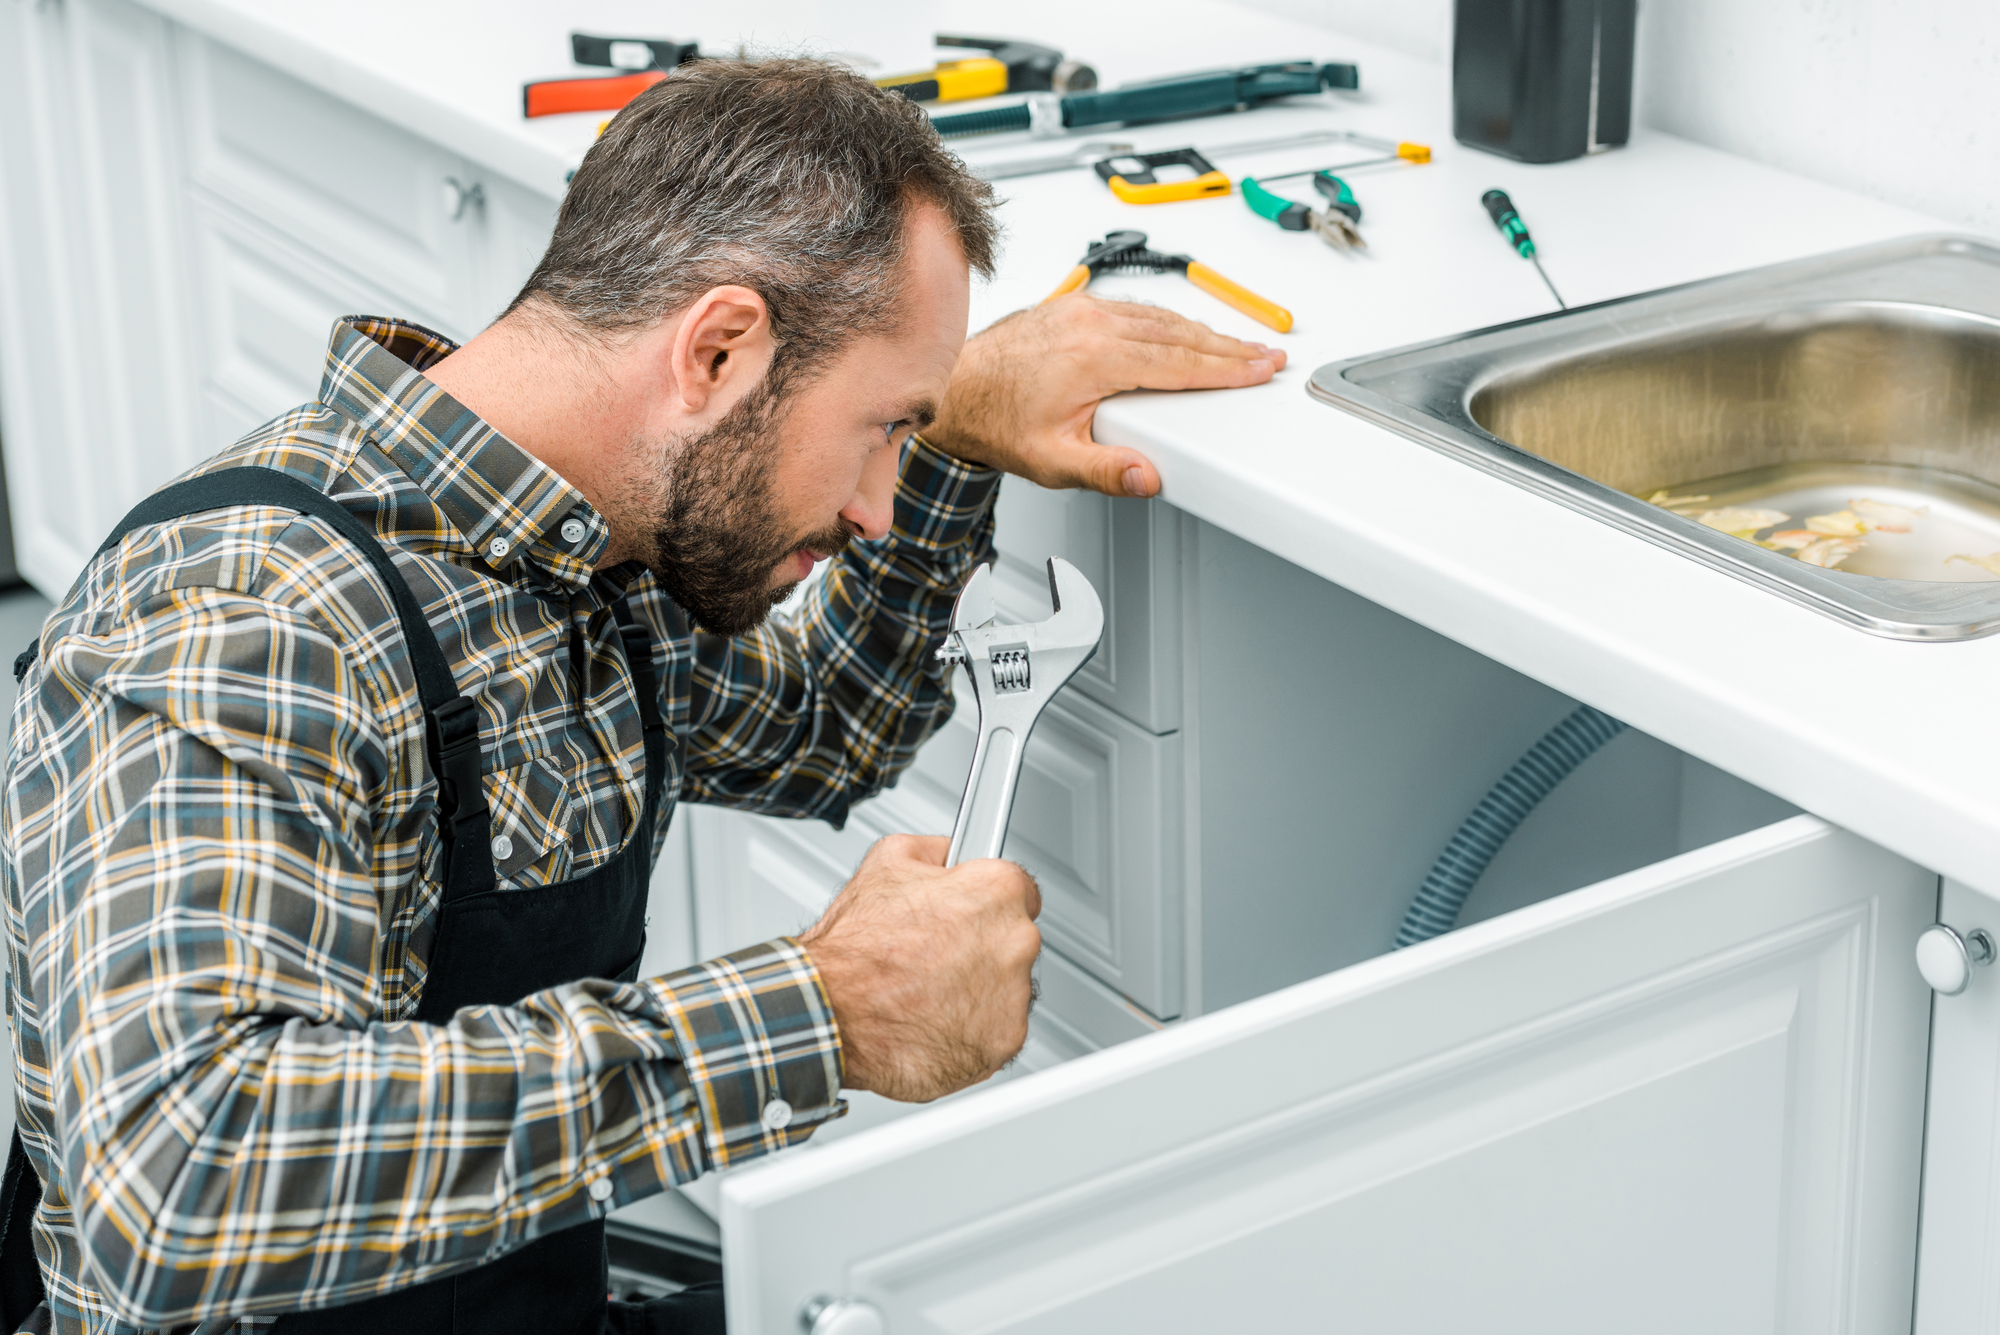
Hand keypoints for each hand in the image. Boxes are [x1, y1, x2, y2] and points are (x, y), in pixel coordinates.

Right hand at [798, 834, 1041, 1101]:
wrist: (830, 1014)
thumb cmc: (854, 948)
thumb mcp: (887, 860)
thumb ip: (937, 849)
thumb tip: (951, 851)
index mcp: (996, 892)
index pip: (1020, 890)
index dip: (987, 902)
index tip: (969, 914)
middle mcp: (1016, 942)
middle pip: (1015, 940)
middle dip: (982, 946)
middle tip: (936, 954)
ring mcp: (1013, 996)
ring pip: (1008, 988)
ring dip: (979, 989)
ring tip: (929, 989)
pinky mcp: (1004, 1041)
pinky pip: (999, 1030)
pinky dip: (973, 1029)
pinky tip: (935, 1018)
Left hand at [925, 294, 1285, 498]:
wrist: (955, 388)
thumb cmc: (997, 421)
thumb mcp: (1052, 461)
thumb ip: (1105, 471)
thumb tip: (1146, 476)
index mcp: (1095, 358)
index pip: (1181, 361)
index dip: (1228, 368)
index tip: (1260, 369)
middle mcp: (1091, 325)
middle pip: (1180, 333)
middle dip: (1229, 346)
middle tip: (1266, 355)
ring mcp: (1082, 310)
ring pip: (1160, 316)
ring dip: (1202, 331)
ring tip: (1236, 346)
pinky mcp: (1073, 306)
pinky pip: (1135, 308)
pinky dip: (1168, 320)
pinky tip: (1183, 330)